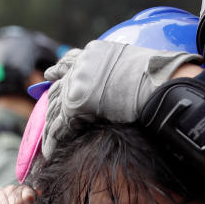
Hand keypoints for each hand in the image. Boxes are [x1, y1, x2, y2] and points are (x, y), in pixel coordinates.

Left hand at [42, 39, 202, 157]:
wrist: (159, 84)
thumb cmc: (157, 77)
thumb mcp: (133, 62)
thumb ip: (117, 68)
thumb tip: (122, 79)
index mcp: (94, 52)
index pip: (69, 62)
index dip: (59, 71)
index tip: (50, 75)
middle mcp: (80, 66)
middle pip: (58, 88)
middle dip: (51, 104)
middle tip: (46, 118)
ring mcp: (76, 84)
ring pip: (54, 109)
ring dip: (50, 127)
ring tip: (46, 142)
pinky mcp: (75, 105)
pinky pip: (58, 126)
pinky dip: (53, 140)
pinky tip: (49, 150)